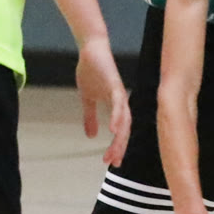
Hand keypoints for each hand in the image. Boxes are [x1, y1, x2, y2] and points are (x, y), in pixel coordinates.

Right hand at [75, 35, 131, 166]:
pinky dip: (117, 117)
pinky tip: (114, 130)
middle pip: (125, 130)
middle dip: (120, 147)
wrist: (90, 50)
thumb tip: (91, 136)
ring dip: (120, 138)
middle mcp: (122, 102)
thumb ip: (90, 117)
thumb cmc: (91, 71)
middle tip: (114, 163)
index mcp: (117, 106)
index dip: (118, 147)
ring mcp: (120, 94)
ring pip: (124, 120)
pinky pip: (119, 104)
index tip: (112, 162)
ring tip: (114, 152)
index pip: (121, 131)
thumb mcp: (87, 99)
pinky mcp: (115, 84)